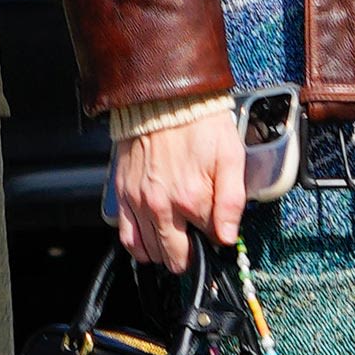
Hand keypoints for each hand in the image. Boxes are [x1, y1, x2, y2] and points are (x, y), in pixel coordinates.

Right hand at [113, 115, 246, 272]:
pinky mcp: (123, 194)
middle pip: (176, 257)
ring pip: (151, 253)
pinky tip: (151, 239)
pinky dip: (139, 246)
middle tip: (197, 240)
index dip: (215, 236)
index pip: (208, 241)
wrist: (163, 98)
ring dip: (165, 252)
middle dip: (190, 254)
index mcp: (191, 199)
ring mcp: (139, 202)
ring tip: (176, 239)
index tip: (216, 227)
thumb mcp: (230, 156)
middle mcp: (161, 206)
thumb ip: (232, 201)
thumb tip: (228, 236)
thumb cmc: (199, 123)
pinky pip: (127, 237)